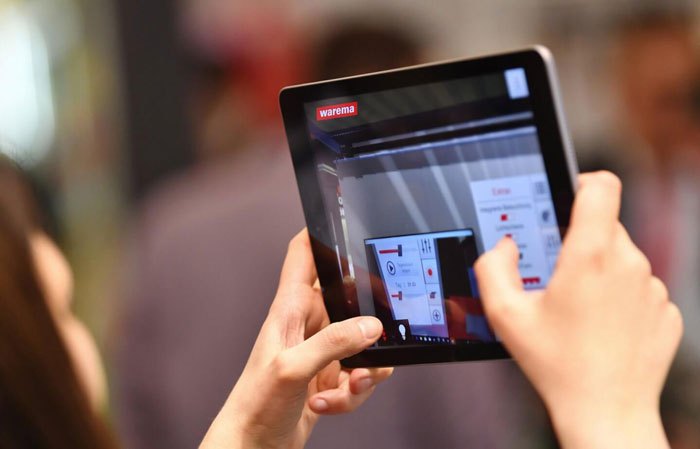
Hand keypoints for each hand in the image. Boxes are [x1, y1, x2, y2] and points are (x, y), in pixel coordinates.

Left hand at [200, 230, 392, 448]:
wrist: (253, 445)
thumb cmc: (255, 402)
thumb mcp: (293, 368)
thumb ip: (333, 344)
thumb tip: (371, 326)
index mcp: (290, 307)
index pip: (303, 254)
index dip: (320, 232)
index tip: (344, 217)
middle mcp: (308, 323)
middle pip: (350, 299)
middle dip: (369, 321)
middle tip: (375, 337)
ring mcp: (321, 350)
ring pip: (364, 342)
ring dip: (365, 369)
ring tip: (350, 384)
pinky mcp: (331, 376)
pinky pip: (360, 375)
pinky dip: (353, 393)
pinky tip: (329, 403)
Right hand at [475, 172, 682, 448]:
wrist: (606, 412)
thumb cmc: (558, 366)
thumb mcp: (505, 315)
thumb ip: (492, 267)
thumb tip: (504, 246)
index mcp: (589, 256)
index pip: (601, 186)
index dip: (582, 180)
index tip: (568, 195)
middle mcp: (628, 265)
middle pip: (605, 226)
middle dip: (578, 242)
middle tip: (555, 275)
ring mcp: (653, 289)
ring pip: (622, 259)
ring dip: (599, 272)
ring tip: (577, 310)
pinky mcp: (667, 312)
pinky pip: (639, 288)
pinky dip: (620, 298)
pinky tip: (600, 328)